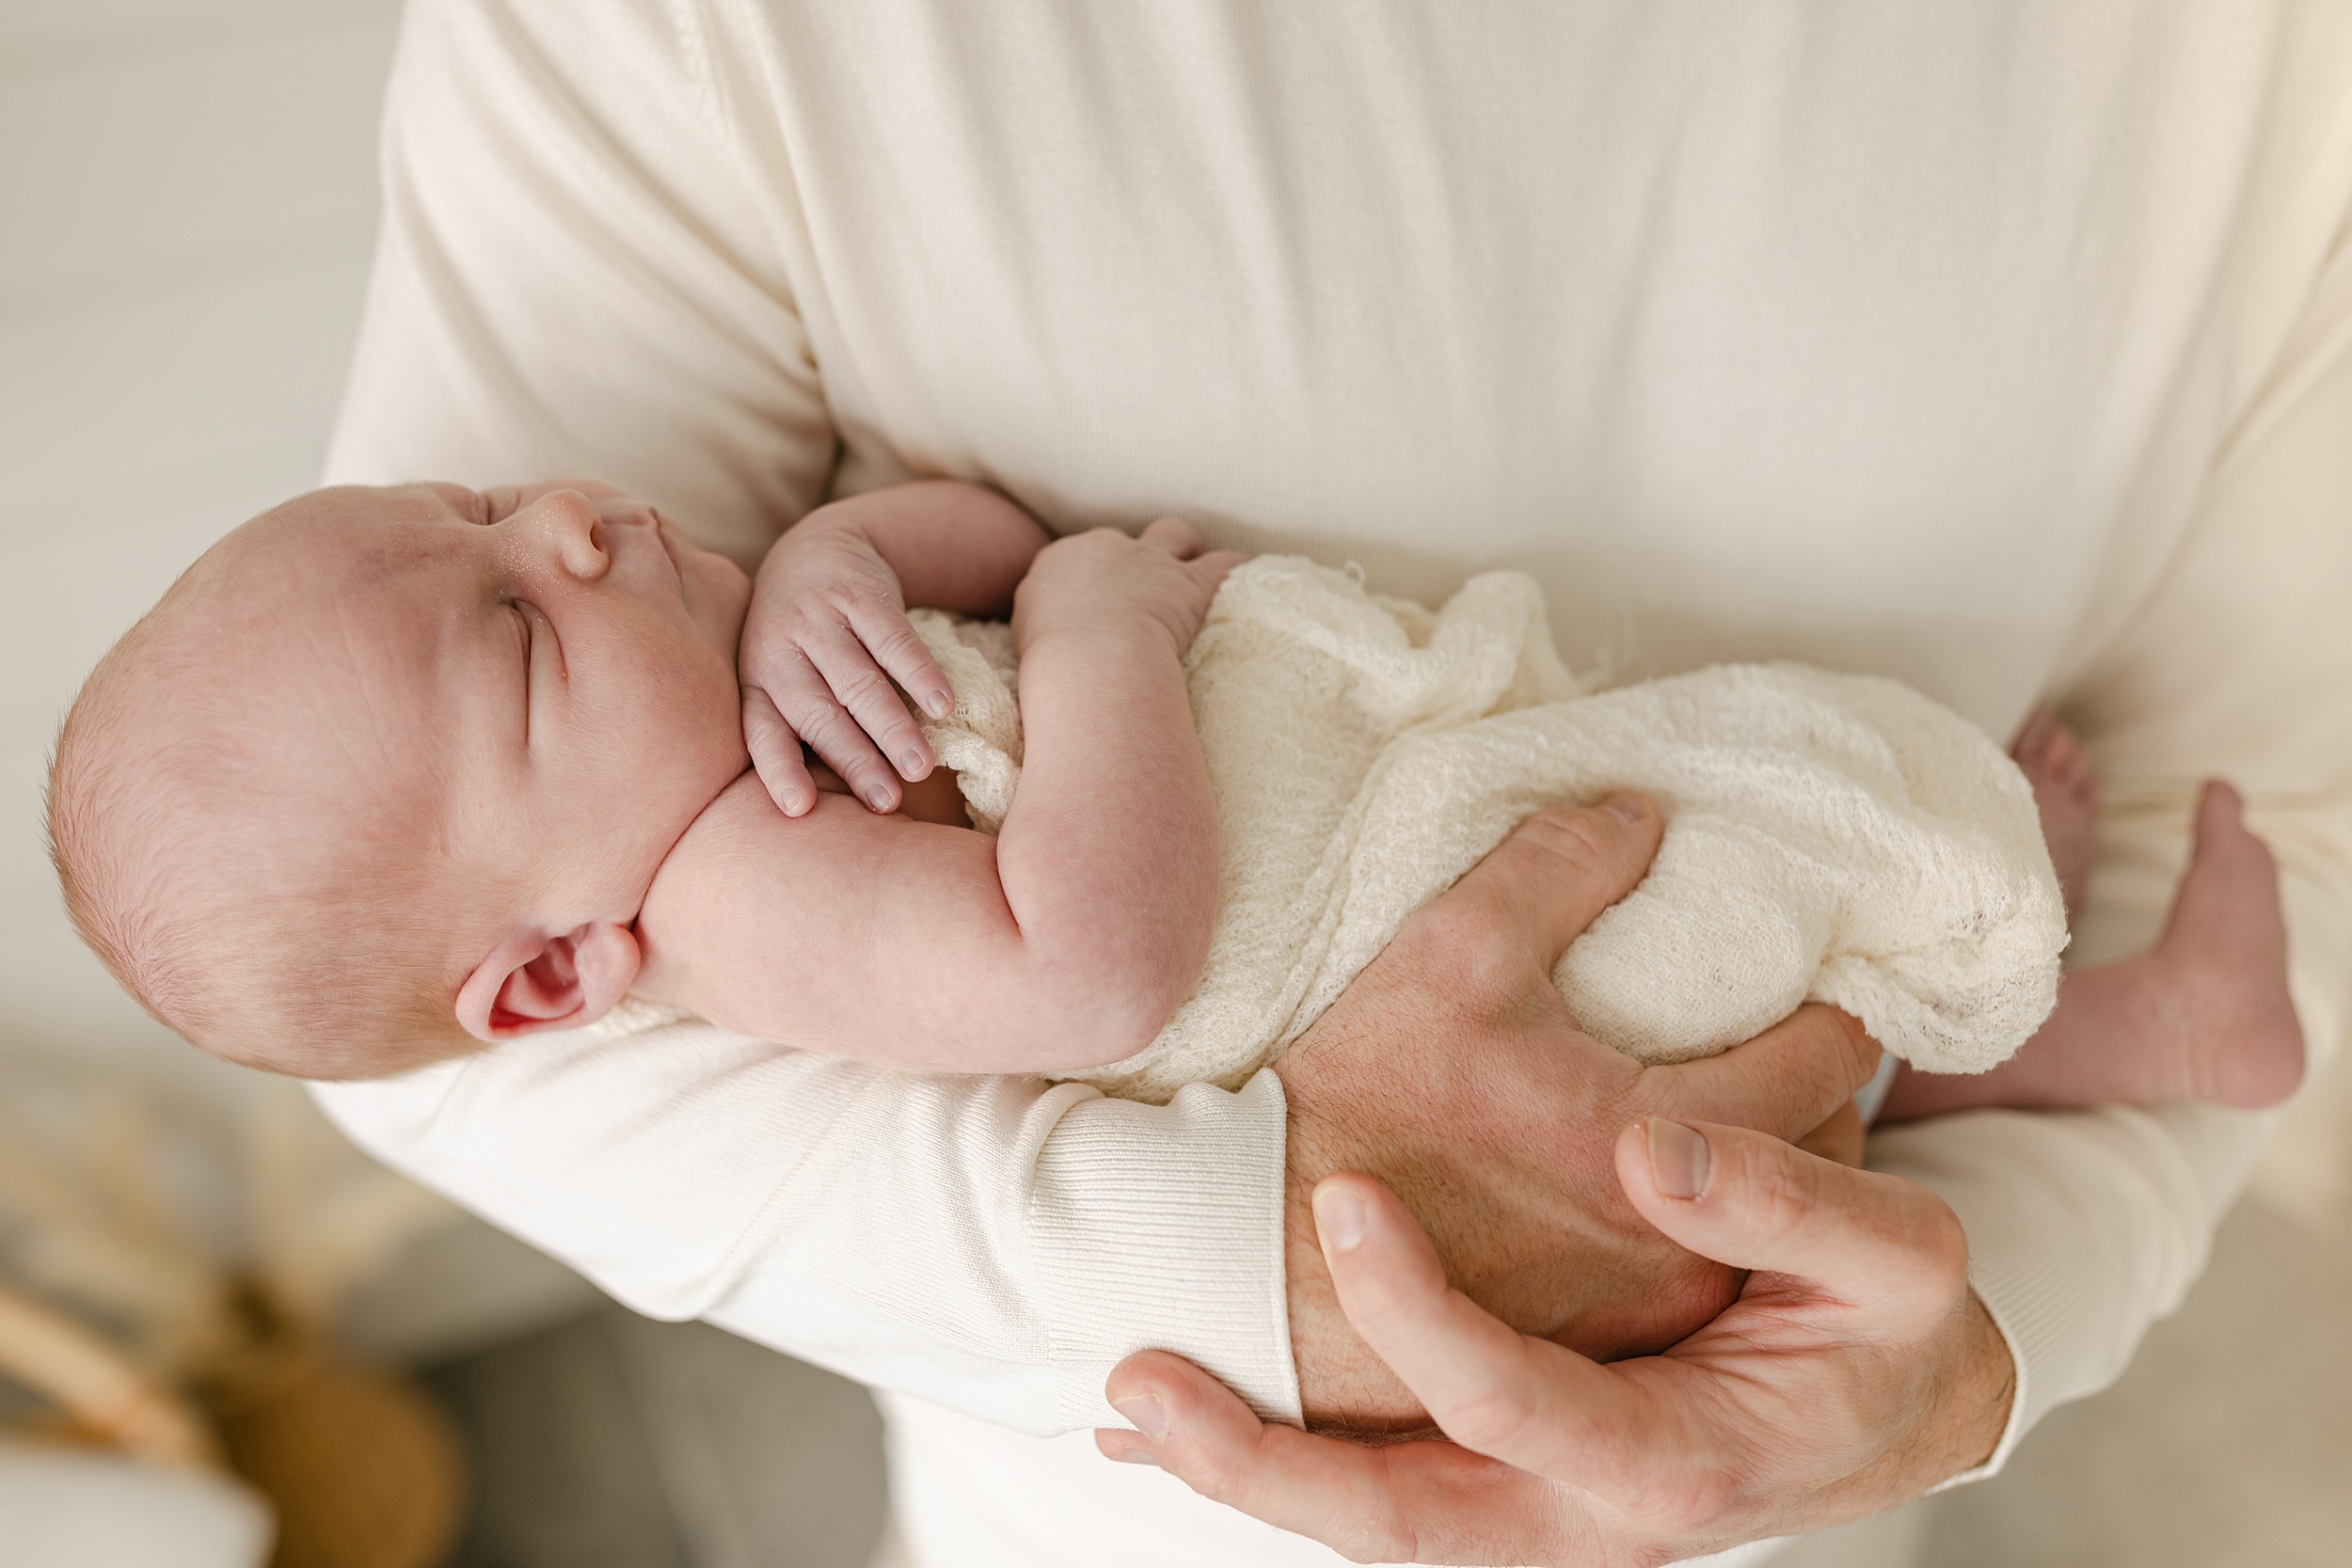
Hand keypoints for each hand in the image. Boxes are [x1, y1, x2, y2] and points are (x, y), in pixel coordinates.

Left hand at [739, 510, 955, 815]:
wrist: (817, 548)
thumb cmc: (803, 641)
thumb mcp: (782, 677)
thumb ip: (801, 729)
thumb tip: (841, 809)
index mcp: (758, 683)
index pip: (762, 733)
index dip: (779, 770)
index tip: (799, 809)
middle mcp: (781, 651)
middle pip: (819, 715)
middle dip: (854, 760)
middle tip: (886, 801)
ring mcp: (819, 620)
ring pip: (858, 682)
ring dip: (891, 727)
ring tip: (920, 766)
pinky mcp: (858, 594)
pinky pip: (892, 640)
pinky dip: (919, 674)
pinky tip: (943, 706)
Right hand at [1011, 518, 1243, 658]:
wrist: (1089, 657)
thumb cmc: (1051, 660)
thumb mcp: (1024, 636)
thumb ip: (1038, 622)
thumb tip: (1037, 636)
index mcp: (1060, 559)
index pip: (1077, 556)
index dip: (1090, 576)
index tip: (1095, 600)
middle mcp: (1105, 548)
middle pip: (1123, 541)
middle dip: (1133, 559)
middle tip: (1140, 589)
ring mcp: (1150, 561)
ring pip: (1173, 534)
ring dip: (1182, 549)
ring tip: (1191, 566)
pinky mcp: (1190, 582)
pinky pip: (1224, 564)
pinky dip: (1236, 566)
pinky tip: (1248, 568)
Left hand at [1097, 1123, 2012, 1564]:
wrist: (1895, 1404)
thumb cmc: (1890, 1326)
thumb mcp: (1894, 1257)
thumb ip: (1782, 1204)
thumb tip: (1647, 1147)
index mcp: (1675, 1467)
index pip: (1515, 1409)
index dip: (1422, 1316)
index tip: (1346, 1202)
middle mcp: (1585, 1524)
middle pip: (1400, 1528)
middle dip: (1264, 1471)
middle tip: (1140, 1391)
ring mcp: (1537, 1519)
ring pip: (1372, 1523)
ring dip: (1250, 1470)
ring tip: (1129, 1404)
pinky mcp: (1506, 1486)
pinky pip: (1381, 1480)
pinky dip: (1286, 1455)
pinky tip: (1186, 1414)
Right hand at [1270, 799, 1885, 1429]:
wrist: (1251, 1265)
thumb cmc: (1352, 1106)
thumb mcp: (1450, 954)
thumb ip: (1557, 865)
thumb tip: (1639, 811)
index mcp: (1663, 1137)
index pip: (1824, 1063)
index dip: (1833, 1011)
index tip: (1821, 988)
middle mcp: (1675, 1248)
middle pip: (1813, 1163)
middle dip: (1807, 1102)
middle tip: (1775, 1052)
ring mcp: (1635, 1323)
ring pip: (1754, 1243)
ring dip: (1750, 1184)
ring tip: (1704, 1130)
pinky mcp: (1584, 1366)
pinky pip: (1681, 1296)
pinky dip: (1683, 1248)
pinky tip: (1624, 1210)